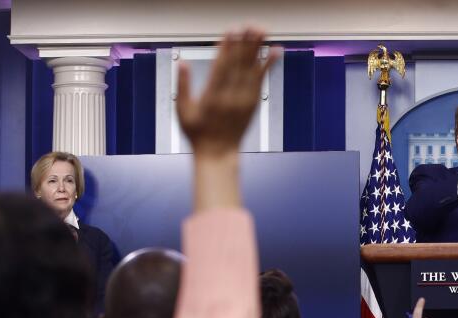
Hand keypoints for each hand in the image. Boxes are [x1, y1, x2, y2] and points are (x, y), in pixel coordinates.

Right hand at [177, 28, 277, 156]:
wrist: (218, 153)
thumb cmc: (198, 133)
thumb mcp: (183, 111)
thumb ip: (183, 86)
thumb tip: (182, 64)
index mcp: (212, 97)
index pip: (221, 67)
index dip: (227, 47)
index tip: (231, 31)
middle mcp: (230, 97)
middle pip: (239, 65)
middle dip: (245, 43)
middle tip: (250, 24)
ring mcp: (243, 101)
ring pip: (252, 69)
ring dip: (258, 48)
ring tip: (262, 31)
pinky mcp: (252, 103)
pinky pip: (261, 80)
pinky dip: (268, 65)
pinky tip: (275, 51)